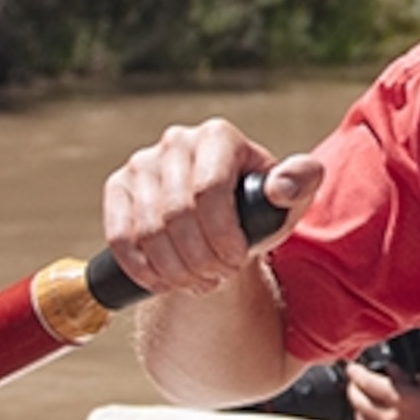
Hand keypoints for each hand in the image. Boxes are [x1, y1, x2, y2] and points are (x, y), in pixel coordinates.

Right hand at [100, 119, 322, 296]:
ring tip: (199, 283)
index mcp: (218, 136)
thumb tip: (282, 187)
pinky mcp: (118, 187)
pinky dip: (142, 268)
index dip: (222, 235)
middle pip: (177, 214)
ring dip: (175, 269)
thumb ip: (301, 182)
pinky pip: (120, 236)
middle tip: (219, 278)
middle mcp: (176, 141)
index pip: (210, 190)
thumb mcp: (291, 196)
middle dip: (200, 258)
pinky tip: (164, 283)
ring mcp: (142, 163)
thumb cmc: (260, 207)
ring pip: (148, 230)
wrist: (222, 219)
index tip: (237, 261)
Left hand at [344, 362, 419, 419]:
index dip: (356, 373)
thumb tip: (391, 371)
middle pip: (358, 402)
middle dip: (354, 388)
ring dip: (359, 407)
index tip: (353, 368)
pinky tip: (378, 416)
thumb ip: (408, 378)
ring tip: (365, 398)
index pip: (367, 383)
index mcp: (402, 400)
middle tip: (356, 380)